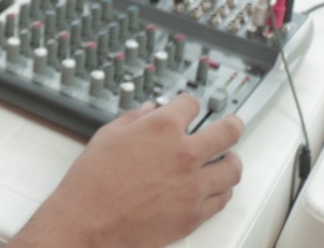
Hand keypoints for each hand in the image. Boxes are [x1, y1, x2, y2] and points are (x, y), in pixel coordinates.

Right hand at [13, 95, 243, 247]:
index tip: (189, 106)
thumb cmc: (93, 181)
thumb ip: (133, 119)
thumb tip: (148, 111)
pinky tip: (219, 187)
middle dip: (232, 125)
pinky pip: (222, 199)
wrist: (90, 221)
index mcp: (162, 128)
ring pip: (232, 169)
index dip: (189, 104)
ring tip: (230, 159)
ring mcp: (193, 185)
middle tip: (234, 124)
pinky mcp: (195, 214)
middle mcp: (184, 153)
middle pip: (227, 132)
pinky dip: (223, 190)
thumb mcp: (107, 136)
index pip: (190, 105)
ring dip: (232, 160)